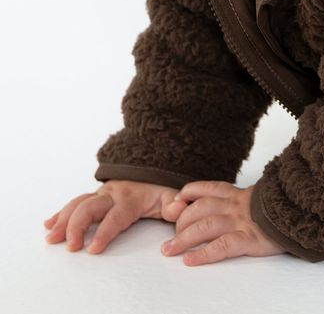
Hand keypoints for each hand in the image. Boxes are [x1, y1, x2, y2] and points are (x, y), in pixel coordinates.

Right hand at [43, 180, 187, 252]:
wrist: (151, 167)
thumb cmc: (159, 187)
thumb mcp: (170, 195)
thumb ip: (175, 204)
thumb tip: (180, 207)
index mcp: (130, 198)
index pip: (115, 217)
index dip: (104, 232)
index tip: (93, 249)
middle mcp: (112, 194)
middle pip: (89, 208)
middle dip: (77, 226)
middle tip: (70, 246)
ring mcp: (101, 194)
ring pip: (78, 204)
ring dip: (63, 220)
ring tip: (52, 237)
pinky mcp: (95, 196)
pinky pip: (76, 202)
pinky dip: (61, 212)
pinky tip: (50, 223)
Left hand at [160, 180, 286, 265]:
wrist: (300, 212)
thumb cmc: (278, 210)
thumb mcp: (256, 199)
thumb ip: (238, 200)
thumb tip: (220, 206)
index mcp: (237, 194)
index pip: (207, 188)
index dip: (189, 193)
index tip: (177, 200)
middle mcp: (235, 205)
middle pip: (200, 208)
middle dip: (180, 222)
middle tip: (169, 238)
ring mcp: (241, 221)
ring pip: (205, 226)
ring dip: (184, 238)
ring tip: (169, 250)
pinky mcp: (249, 239)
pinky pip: (222, 246)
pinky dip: (203, 254)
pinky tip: (190, 260)